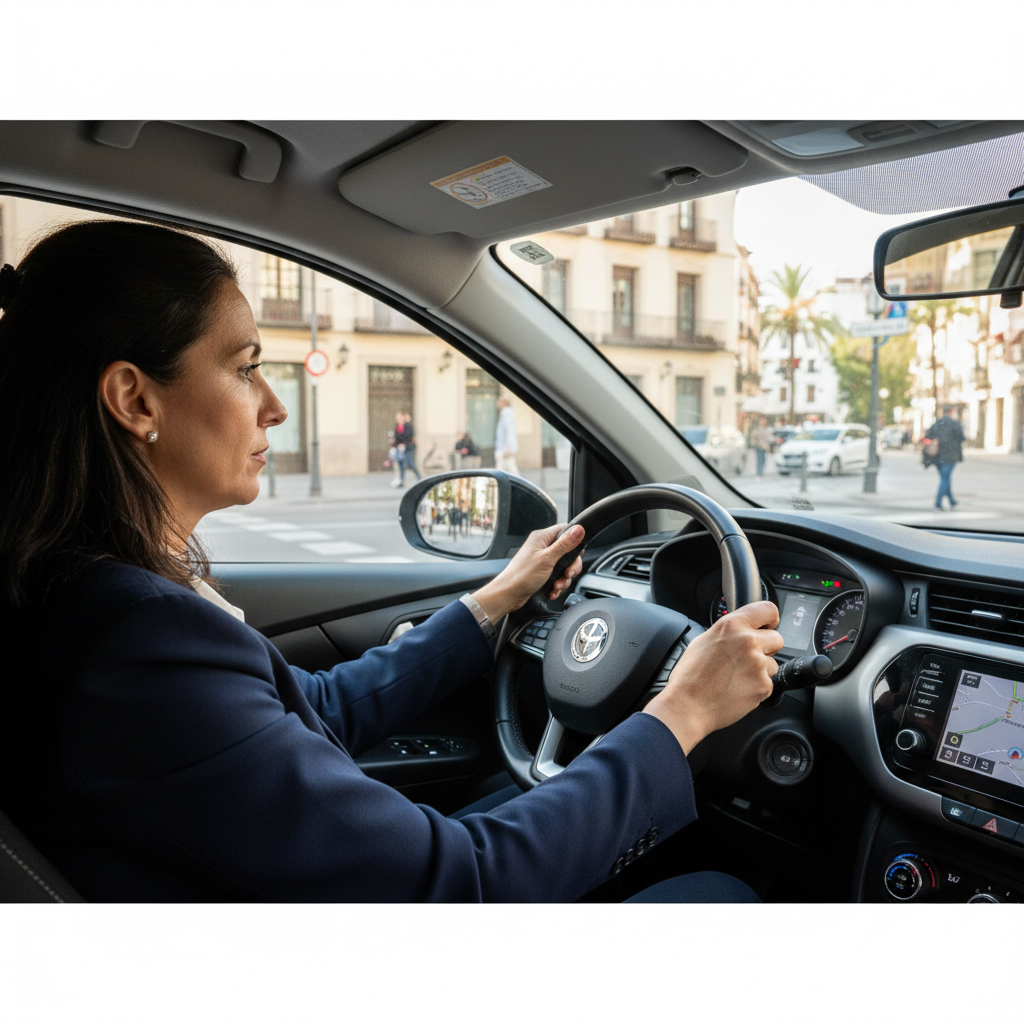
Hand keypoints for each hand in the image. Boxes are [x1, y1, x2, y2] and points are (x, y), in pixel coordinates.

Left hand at [471, 524, 584, 622]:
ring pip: (563, 566)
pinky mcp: (542, 572)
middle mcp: (542, 547)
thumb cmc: (522, 576)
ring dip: (564, 578)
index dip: (575, 541)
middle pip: (567, 551)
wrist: (508, 595)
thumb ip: (564, 544)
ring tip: (557, 585)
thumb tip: (579, 529)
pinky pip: (557, 576)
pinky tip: (552, 590)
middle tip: (568, 574)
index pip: (565, 530)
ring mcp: (542, 560)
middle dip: (571, 566)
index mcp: (542, 538)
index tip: (577, 554)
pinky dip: (557, 584)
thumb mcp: (547, 559)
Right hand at [644, 601, 782, 754]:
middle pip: (777, 638)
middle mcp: (748, 641)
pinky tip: (738, 689)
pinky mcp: (764, 685)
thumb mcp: (703, 640)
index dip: (770, 619)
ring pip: (773, 663)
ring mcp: (758, 664)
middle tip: (749, 658)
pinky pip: (768, 683)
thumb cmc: (690, 676)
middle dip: (767, 648)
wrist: (687, 705)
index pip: (768, 609)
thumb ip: (727, 633)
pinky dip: (756, 687)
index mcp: (732, 625)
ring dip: (760, 670)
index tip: (768, 626)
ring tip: (736, 677)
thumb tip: (739, 632)